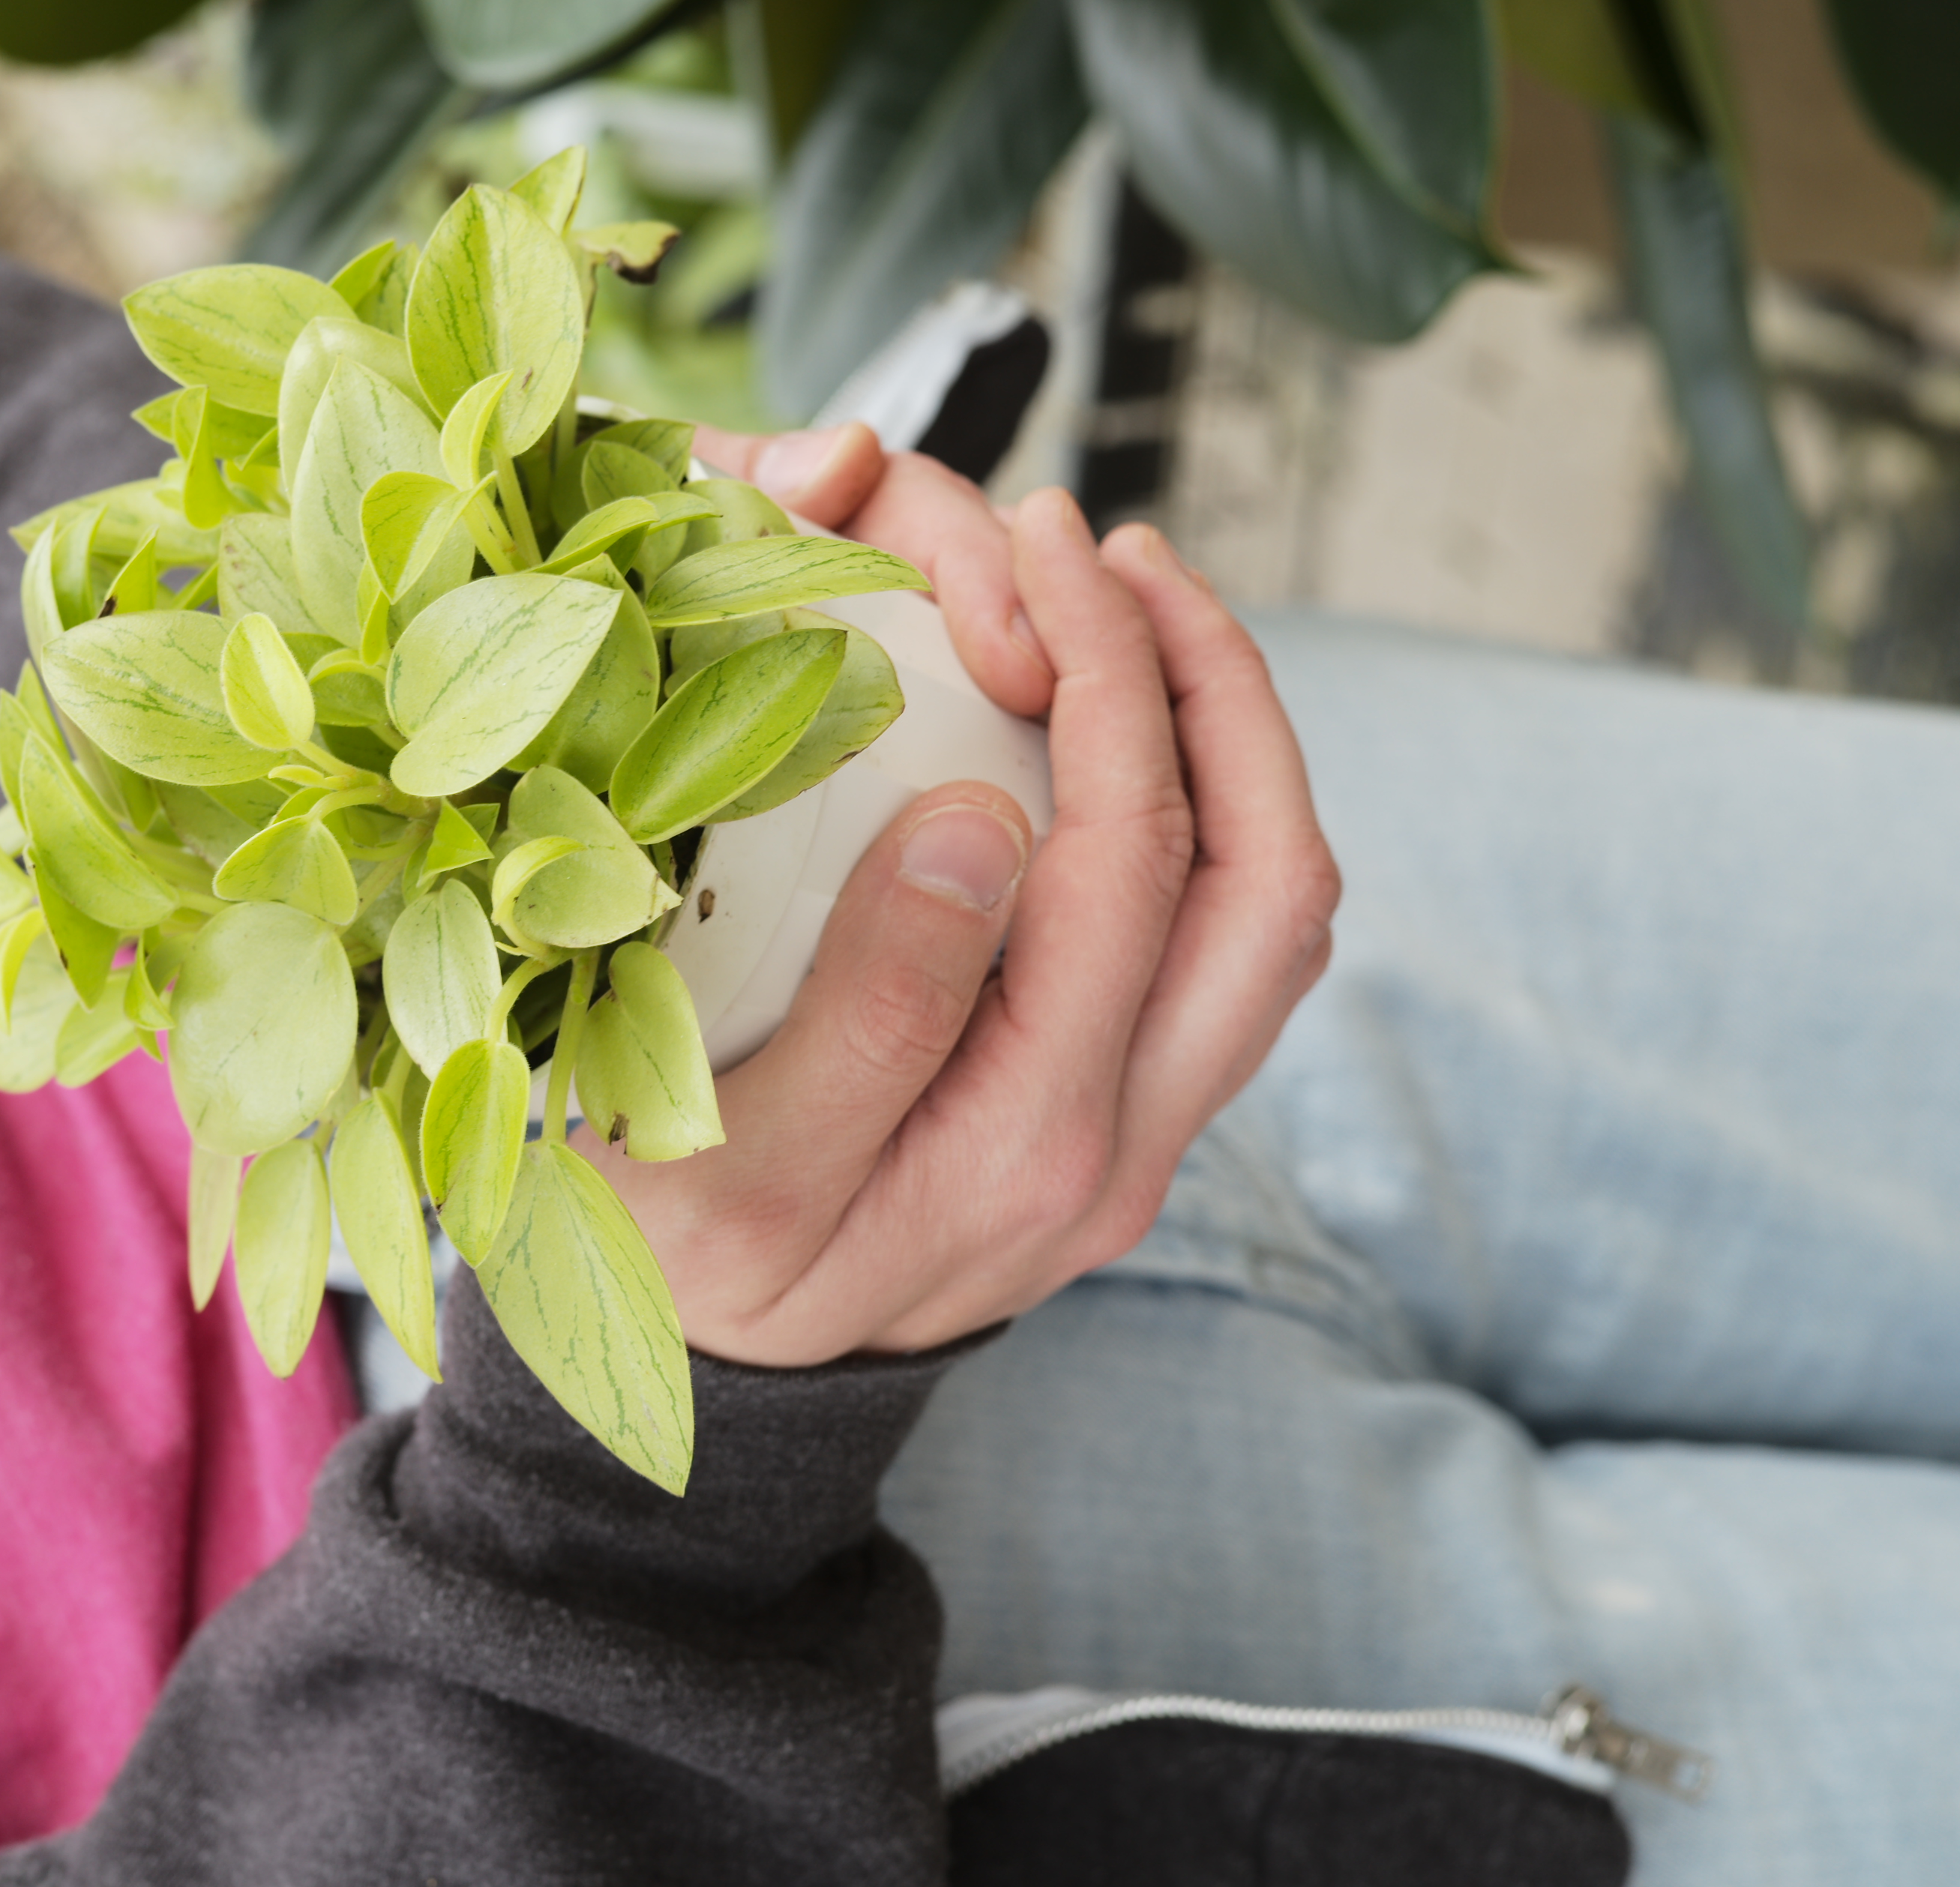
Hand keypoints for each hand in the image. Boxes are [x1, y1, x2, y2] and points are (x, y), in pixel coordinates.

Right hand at [575, 427, 1339, 1367]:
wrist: (716, 1412)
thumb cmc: (682, 1270)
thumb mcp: (721, 1158)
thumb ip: (870, 1007)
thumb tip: (984, 819)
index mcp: (1031, 1145)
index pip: (1134, 863)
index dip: (1107, 672)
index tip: (1033, 547)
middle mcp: (1130, 1145)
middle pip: (1270, 879)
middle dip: (1210, 677)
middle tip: (1110, 548)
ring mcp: (1149, 1138)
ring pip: (1278, 912)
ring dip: (1234, 737)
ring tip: (1134, 603)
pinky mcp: (1131, 1117)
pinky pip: (1230, 942)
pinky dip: (1207, 805)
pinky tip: (1118, 723)